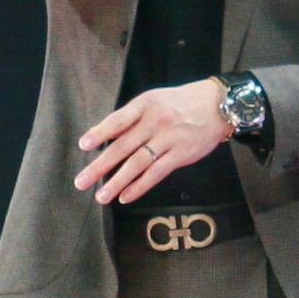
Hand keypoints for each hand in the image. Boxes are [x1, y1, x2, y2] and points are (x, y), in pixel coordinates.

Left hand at [74, 78, 230, 204]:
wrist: (217, 105)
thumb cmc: (180, 103)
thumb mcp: (155, 100)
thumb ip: (133, 118)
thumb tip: (106, 137)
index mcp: (145, 104)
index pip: (118, 120)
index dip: (100, 132)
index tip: (84, 145)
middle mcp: (155, 121)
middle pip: (123, 146)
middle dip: (100, 166)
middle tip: (81, 181)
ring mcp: (169, 138)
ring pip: (138, 163)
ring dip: (117, 182)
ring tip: (101, 196)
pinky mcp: (181, 154)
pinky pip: (156, 173)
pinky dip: (139, 186)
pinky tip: (125, 196)